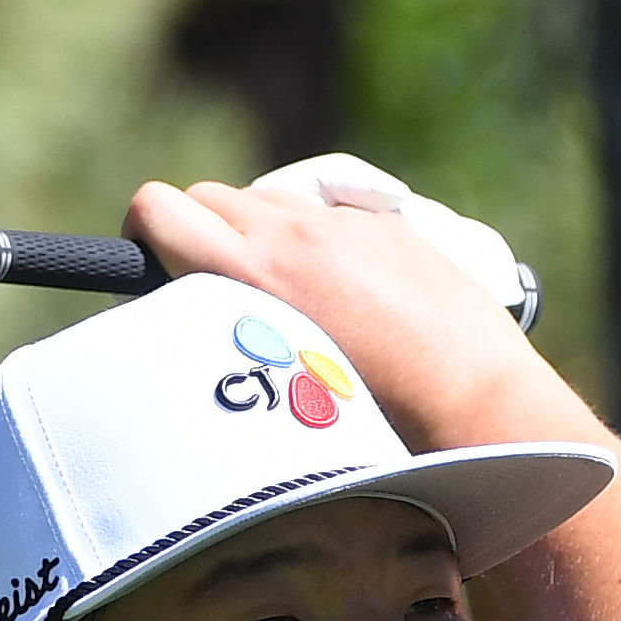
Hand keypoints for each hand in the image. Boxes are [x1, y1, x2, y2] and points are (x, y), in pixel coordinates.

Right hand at [124, 177, 566, 455]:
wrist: (475, 402)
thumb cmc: (370, 423)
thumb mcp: (270, 383)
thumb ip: (223, 332)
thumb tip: (190, 322)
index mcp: (249, 272)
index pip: (158, 207)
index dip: (146, 233)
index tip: (155, 267)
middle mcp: (290, 232)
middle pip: (207, 196)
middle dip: (198, 233)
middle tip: (216, 292)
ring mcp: (341, 222)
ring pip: (265, 199)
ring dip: (257, 232)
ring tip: (282, 295)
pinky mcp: (386, 223)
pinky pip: (326, 212)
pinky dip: (316, 239)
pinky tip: (346, 295)